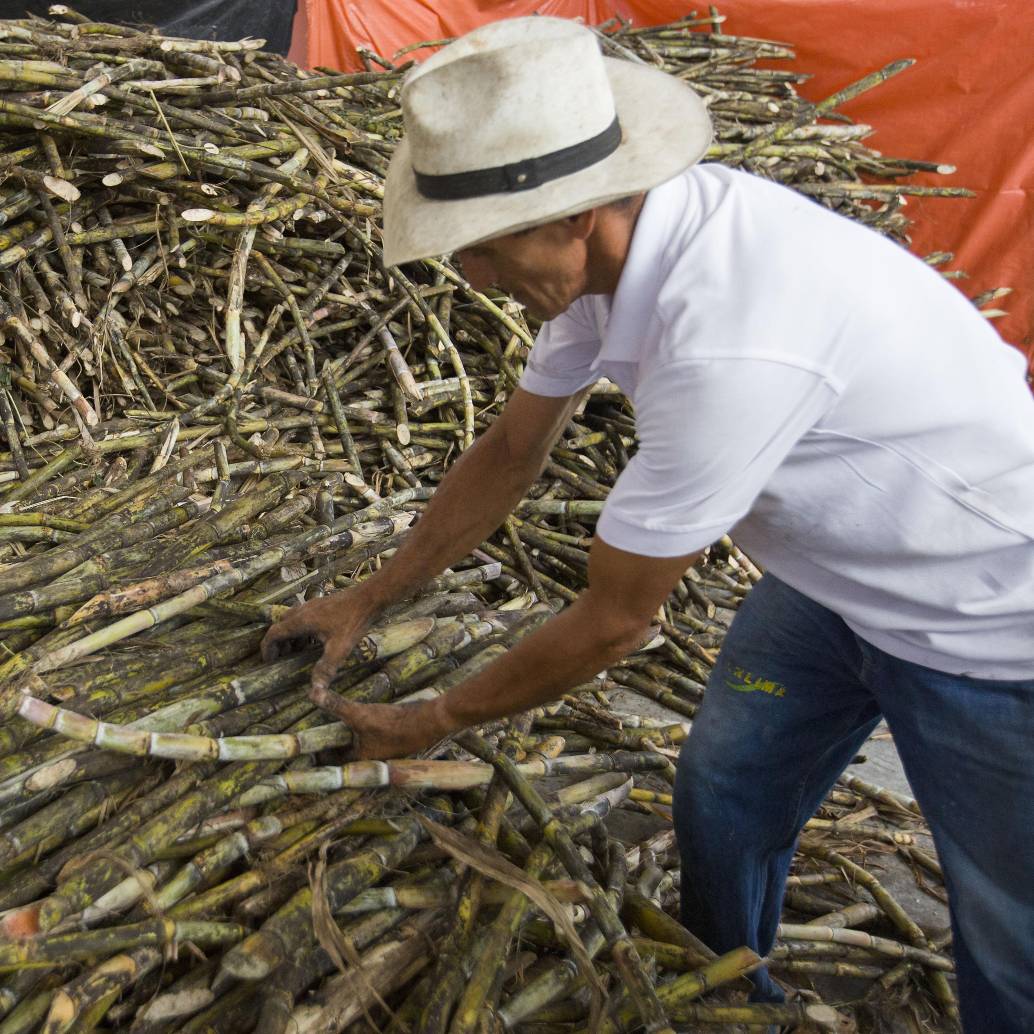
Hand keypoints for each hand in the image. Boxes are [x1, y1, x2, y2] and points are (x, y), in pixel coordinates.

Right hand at [261, 590, 377, 694]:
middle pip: (280, 626)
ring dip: (290, 636)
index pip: (273, 633)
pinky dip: (301, 630)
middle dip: (278, 643)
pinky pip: (303, 617)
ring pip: (292, 621)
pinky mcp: (321, 604)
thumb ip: (325, 669)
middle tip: (283, 659)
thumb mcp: (339, 648)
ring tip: (297, 652)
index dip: (267, 649)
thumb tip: (315, 692)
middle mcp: (302, 611)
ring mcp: (312, 605)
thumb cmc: (353, 621)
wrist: (369, 597)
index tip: (268, 662)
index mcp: (300, 621)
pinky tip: (315, 640)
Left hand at [323, 698, 450, 759]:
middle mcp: (371, 759)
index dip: (320, 755)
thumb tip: (313, 693)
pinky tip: (363, 723)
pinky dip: (364, 734)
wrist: (426, 722)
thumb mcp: (360, 714)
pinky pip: (372, 740)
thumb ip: (337, 705)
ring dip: (349, 740)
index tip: (308, 746)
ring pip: (360, 748)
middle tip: (319, 734)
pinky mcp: (393, 740)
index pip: (333, 763)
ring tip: (338, 727)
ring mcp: (383, 751)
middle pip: (346, 756)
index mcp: (360, 759)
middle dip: (334, 747)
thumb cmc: (392, 724)